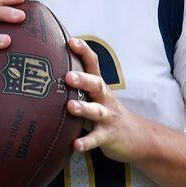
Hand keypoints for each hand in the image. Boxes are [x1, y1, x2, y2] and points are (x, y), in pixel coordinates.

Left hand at [66, 37, 157, 163]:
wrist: (137, 137)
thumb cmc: (107, 112)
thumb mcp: (96, 96)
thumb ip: (78, 85)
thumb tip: (48, 71)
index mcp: (100, 86)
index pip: (93, 64)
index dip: (84, 51)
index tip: (71, 40)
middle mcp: (105, 98)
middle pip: (96, 84)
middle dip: (83, 79)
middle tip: (67, 76)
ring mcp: (108, 117)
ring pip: (97, 111)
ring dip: (84, 108)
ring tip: (70, 107)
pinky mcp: (109, 136)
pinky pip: (97, 138)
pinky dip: (86, 142)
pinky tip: (75, 145)